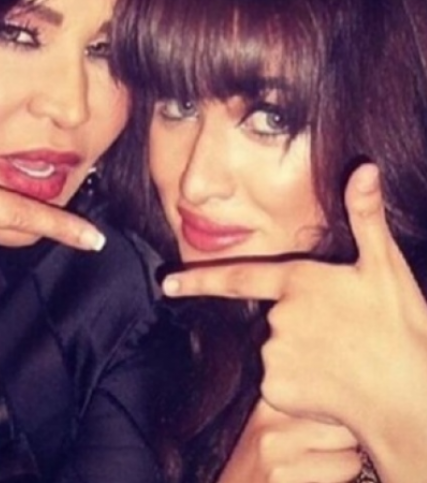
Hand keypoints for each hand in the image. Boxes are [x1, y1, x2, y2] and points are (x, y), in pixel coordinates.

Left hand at [163, 164, 426, 479]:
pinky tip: (332, 388)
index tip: (166, 282)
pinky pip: (280, 385)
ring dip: (301, 356)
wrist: (415, 400)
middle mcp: (276, 316)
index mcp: (296, 282)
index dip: (198, 279)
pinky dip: (300, 386)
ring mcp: (273, 353)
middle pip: (273, 320)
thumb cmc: (402, 329)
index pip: (236, 278)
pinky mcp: (277, 390)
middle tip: (342, 338)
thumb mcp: (385, 268)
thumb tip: (364, 168)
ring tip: (342, 362)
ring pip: (277, 352)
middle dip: (299, 326)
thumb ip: (365, 216)